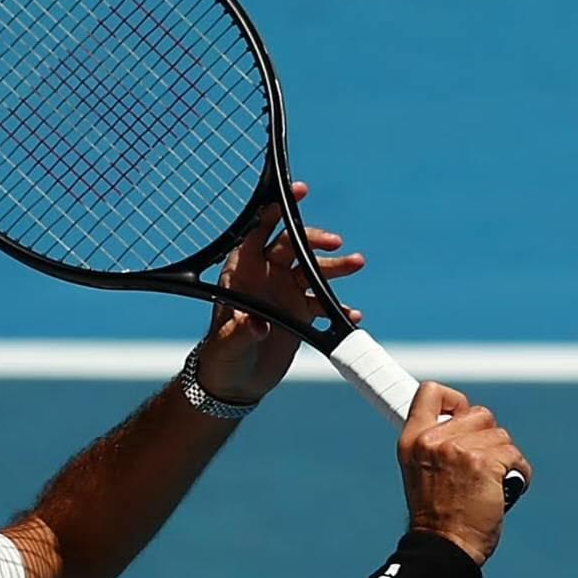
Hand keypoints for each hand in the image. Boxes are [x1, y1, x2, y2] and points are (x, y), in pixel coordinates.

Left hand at [194, 182, 365, 403]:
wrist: (236, 382)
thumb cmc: (221, 357)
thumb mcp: (228, 344)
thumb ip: (242, 331)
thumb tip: (256, 323)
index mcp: (244, 272)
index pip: (259, 233)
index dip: (275, 212)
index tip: (295, 195)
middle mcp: (267, 276)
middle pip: (293, 247)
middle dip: (314, 240)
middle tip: (336, 242)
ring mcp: (286, 294)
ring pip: (313, 272)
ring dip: (335, 268)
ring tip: (356, 263)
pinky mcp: (301, 315)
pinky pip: (324, 306)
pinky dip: (339, 309)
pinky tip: (352, 315)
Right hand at [398, 383, 531, 566]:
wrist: (444, 548)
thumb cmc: (438, 516)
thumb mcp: (422, 472)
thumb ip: (437, 443)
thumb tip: (465, 418)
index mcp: (412, 440)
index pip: (431, 393)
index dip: (454, 400)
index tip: (460, 416)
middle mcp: (432, 441)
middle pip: (480, 413)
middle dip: (487, 439)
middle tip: (474, 471)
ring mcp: (458, 450)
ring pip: (502, 436)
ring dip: (503, 460)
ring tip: (486, 486)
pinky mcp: (484, 463)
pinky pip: (515, 457)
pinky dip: (517, 476)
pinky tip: (500, 494)